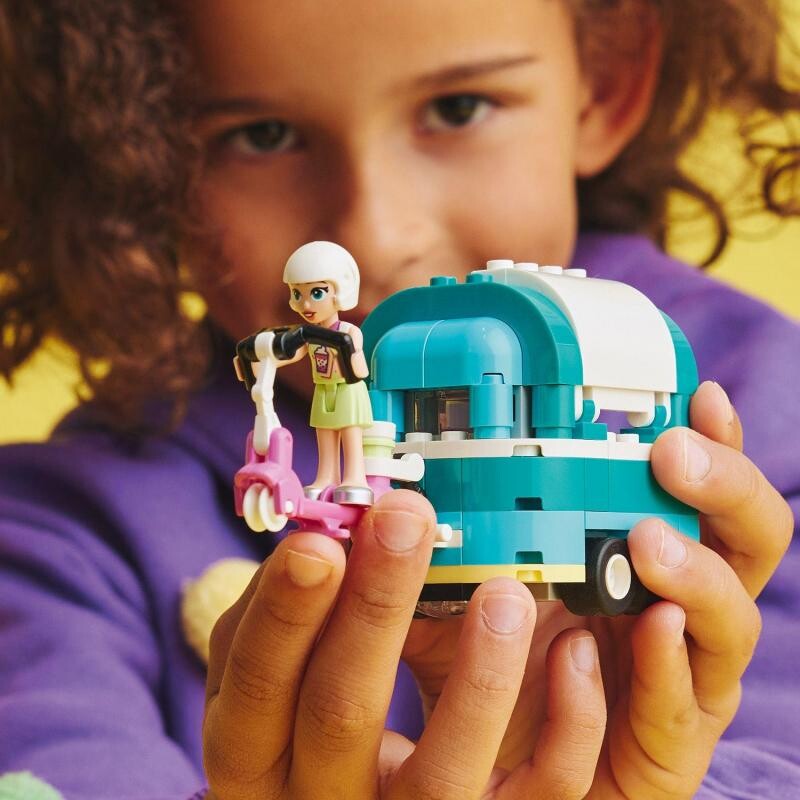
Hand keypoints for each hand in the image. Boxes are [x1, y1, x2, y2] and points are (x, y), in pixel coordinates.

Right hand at [203, 490, 605, 799]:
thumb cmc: (313, 716)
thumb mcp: (285, 670)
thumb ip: (296, 613)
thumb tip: (324, 531)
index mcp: (257, 755)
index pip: (256, 686)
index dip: (284, 614)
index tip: (321, 542)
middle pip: (340, 715)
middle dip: (373, 609)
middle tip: (406, 520)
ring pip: (442, 781)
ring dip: (479, 676)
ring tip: (506, 591)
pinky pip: (537, 796)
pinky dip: (565, 726)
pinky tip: (572, 651)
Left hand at [404, 381, 791, 798]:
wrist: (493, 774)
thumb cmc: (488, 671)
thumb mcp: (457, 599)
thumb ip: (440, 550)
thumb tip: (394, 495)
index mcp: (641, 560)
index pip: (698, 494)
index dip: (713, 443)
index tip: (698, 394)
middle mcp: (679, 609)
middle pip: (747, 540)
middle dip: (725, 488)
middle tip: (672, 453)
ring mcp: (683, 676)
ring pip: (732, 621)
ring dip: (696, 574)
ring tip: (647, 543)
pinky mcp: (670, 746)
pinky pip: (680, 705)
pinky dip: (664, 665)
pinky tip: (643, 629)